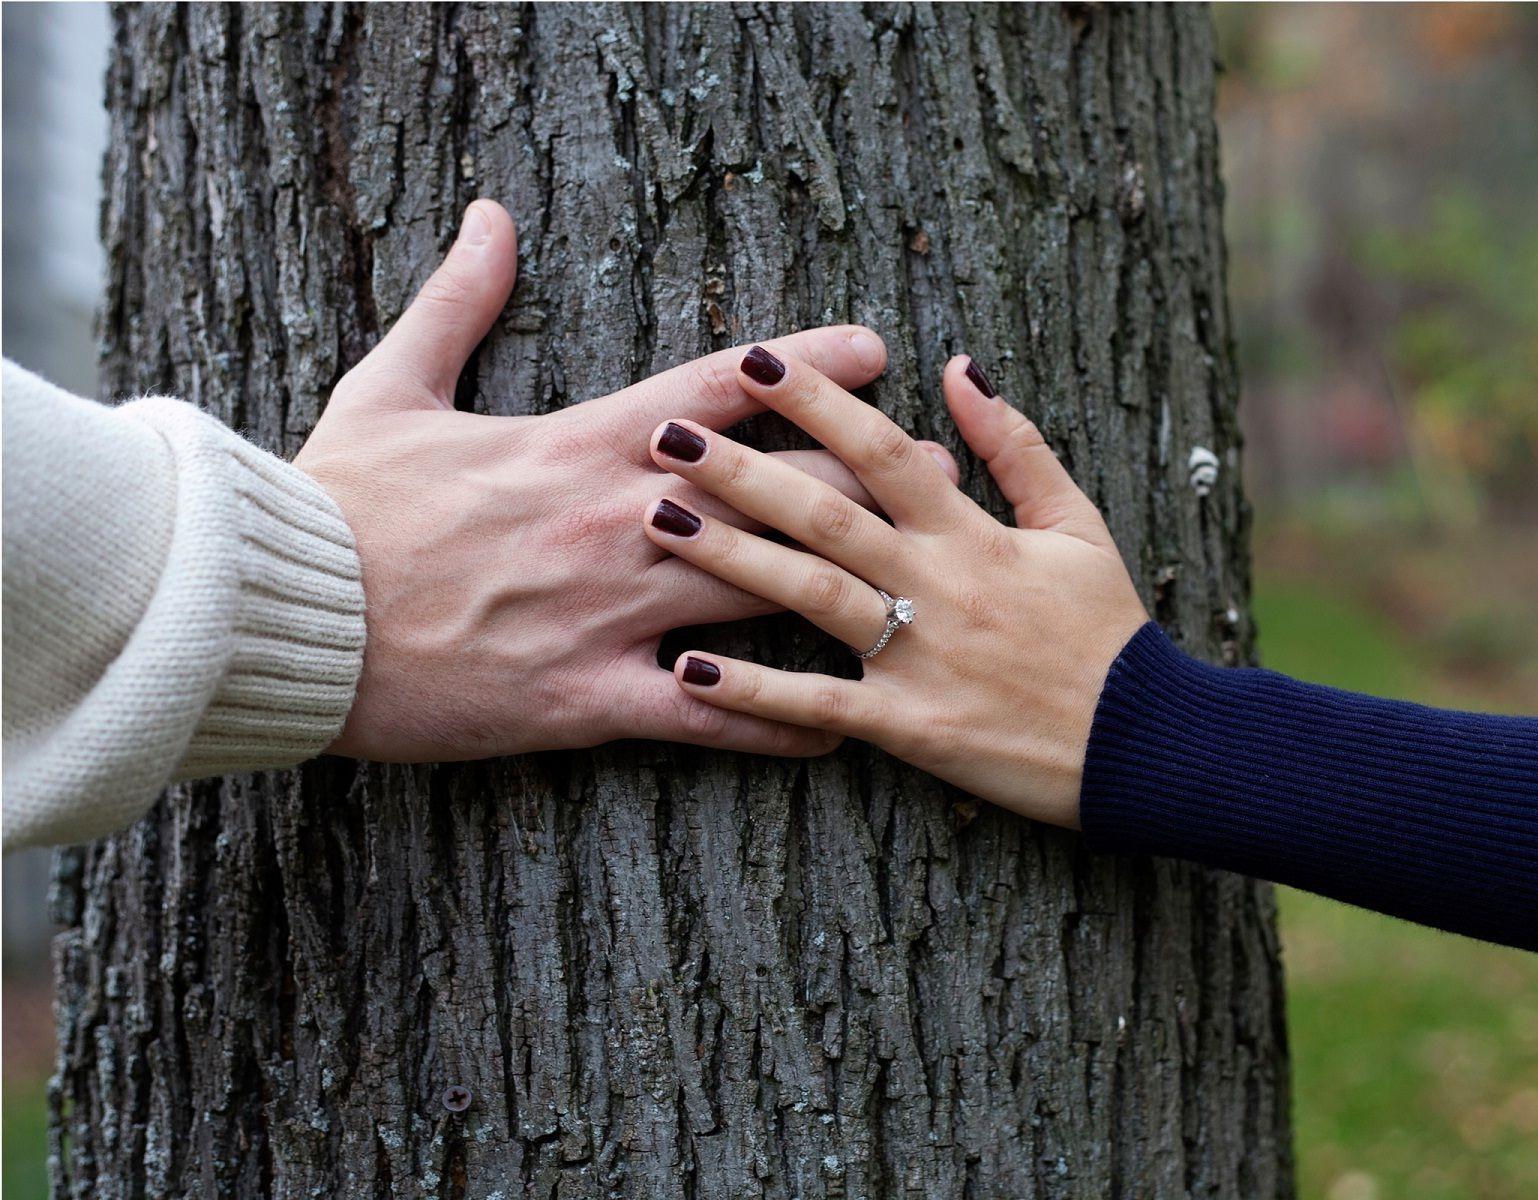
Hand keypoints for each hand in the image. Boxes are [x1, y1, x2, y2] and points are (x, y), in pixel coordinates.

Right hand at [295, 200, 955, 761]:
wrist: (284, 616)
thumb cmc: (338, 502)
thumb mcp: (393, 386)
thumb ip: (457, 301)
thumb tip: (488, 219)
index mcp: (581, 442)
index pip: (721, 389)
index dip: (809, 364)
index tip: (876, 348)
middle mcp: (619, 520)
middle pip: (773, 492)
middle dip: (865, 479)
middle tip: (942, 473)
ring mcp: (612, 612)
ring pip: (762, 595)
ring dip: (851, 588)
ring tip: (926, 588)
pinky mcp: (589, 698)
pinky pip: (709, 716)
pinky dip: (779, 724)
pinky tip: (843, 730)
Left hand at [640, 346, 1149, 827]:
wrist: (1146, 742)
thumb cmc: (1107, 630)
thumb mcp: (1077, 524)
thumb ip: (1017, 445)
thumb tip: (963, 366)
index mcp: (972, 533)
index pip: (880, 449)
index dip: (814, 400)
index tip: (752, 361)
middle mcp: (937, 585)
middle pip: (824, 513)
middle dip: (741, 468)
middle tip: (665, 433)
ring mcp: (919, 657)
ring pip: (810, 594)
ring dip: (729, 557)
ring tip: (657, 520)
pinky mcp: (908, 727)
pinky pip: (819, 707)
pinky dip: (754, 692)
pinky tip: (690, 669)